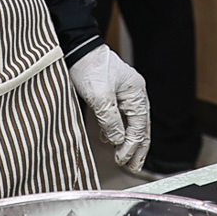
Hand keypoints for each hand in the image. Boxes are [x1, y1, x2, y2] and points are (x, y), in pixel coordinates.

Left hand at [69, 46, 150, 171]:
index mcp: (136, 93)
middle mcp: (134, 94)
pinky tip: (110, 139)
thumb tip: (119, 141)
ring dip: (127, 141)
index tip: (123, 160)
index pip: (139, 126)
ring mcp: (124, 93)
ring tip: (124, 158)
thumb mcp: (100, 97)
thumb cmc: (89, 67)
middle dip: (137, 148)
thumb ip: (111, 120)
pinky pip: (120, 116)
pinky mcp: (113, 93)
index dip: (132, 146)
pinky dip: (117, 130)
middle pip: (140, 126)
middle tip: (134, 166)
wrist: (76, 48)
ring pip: (131, 123)